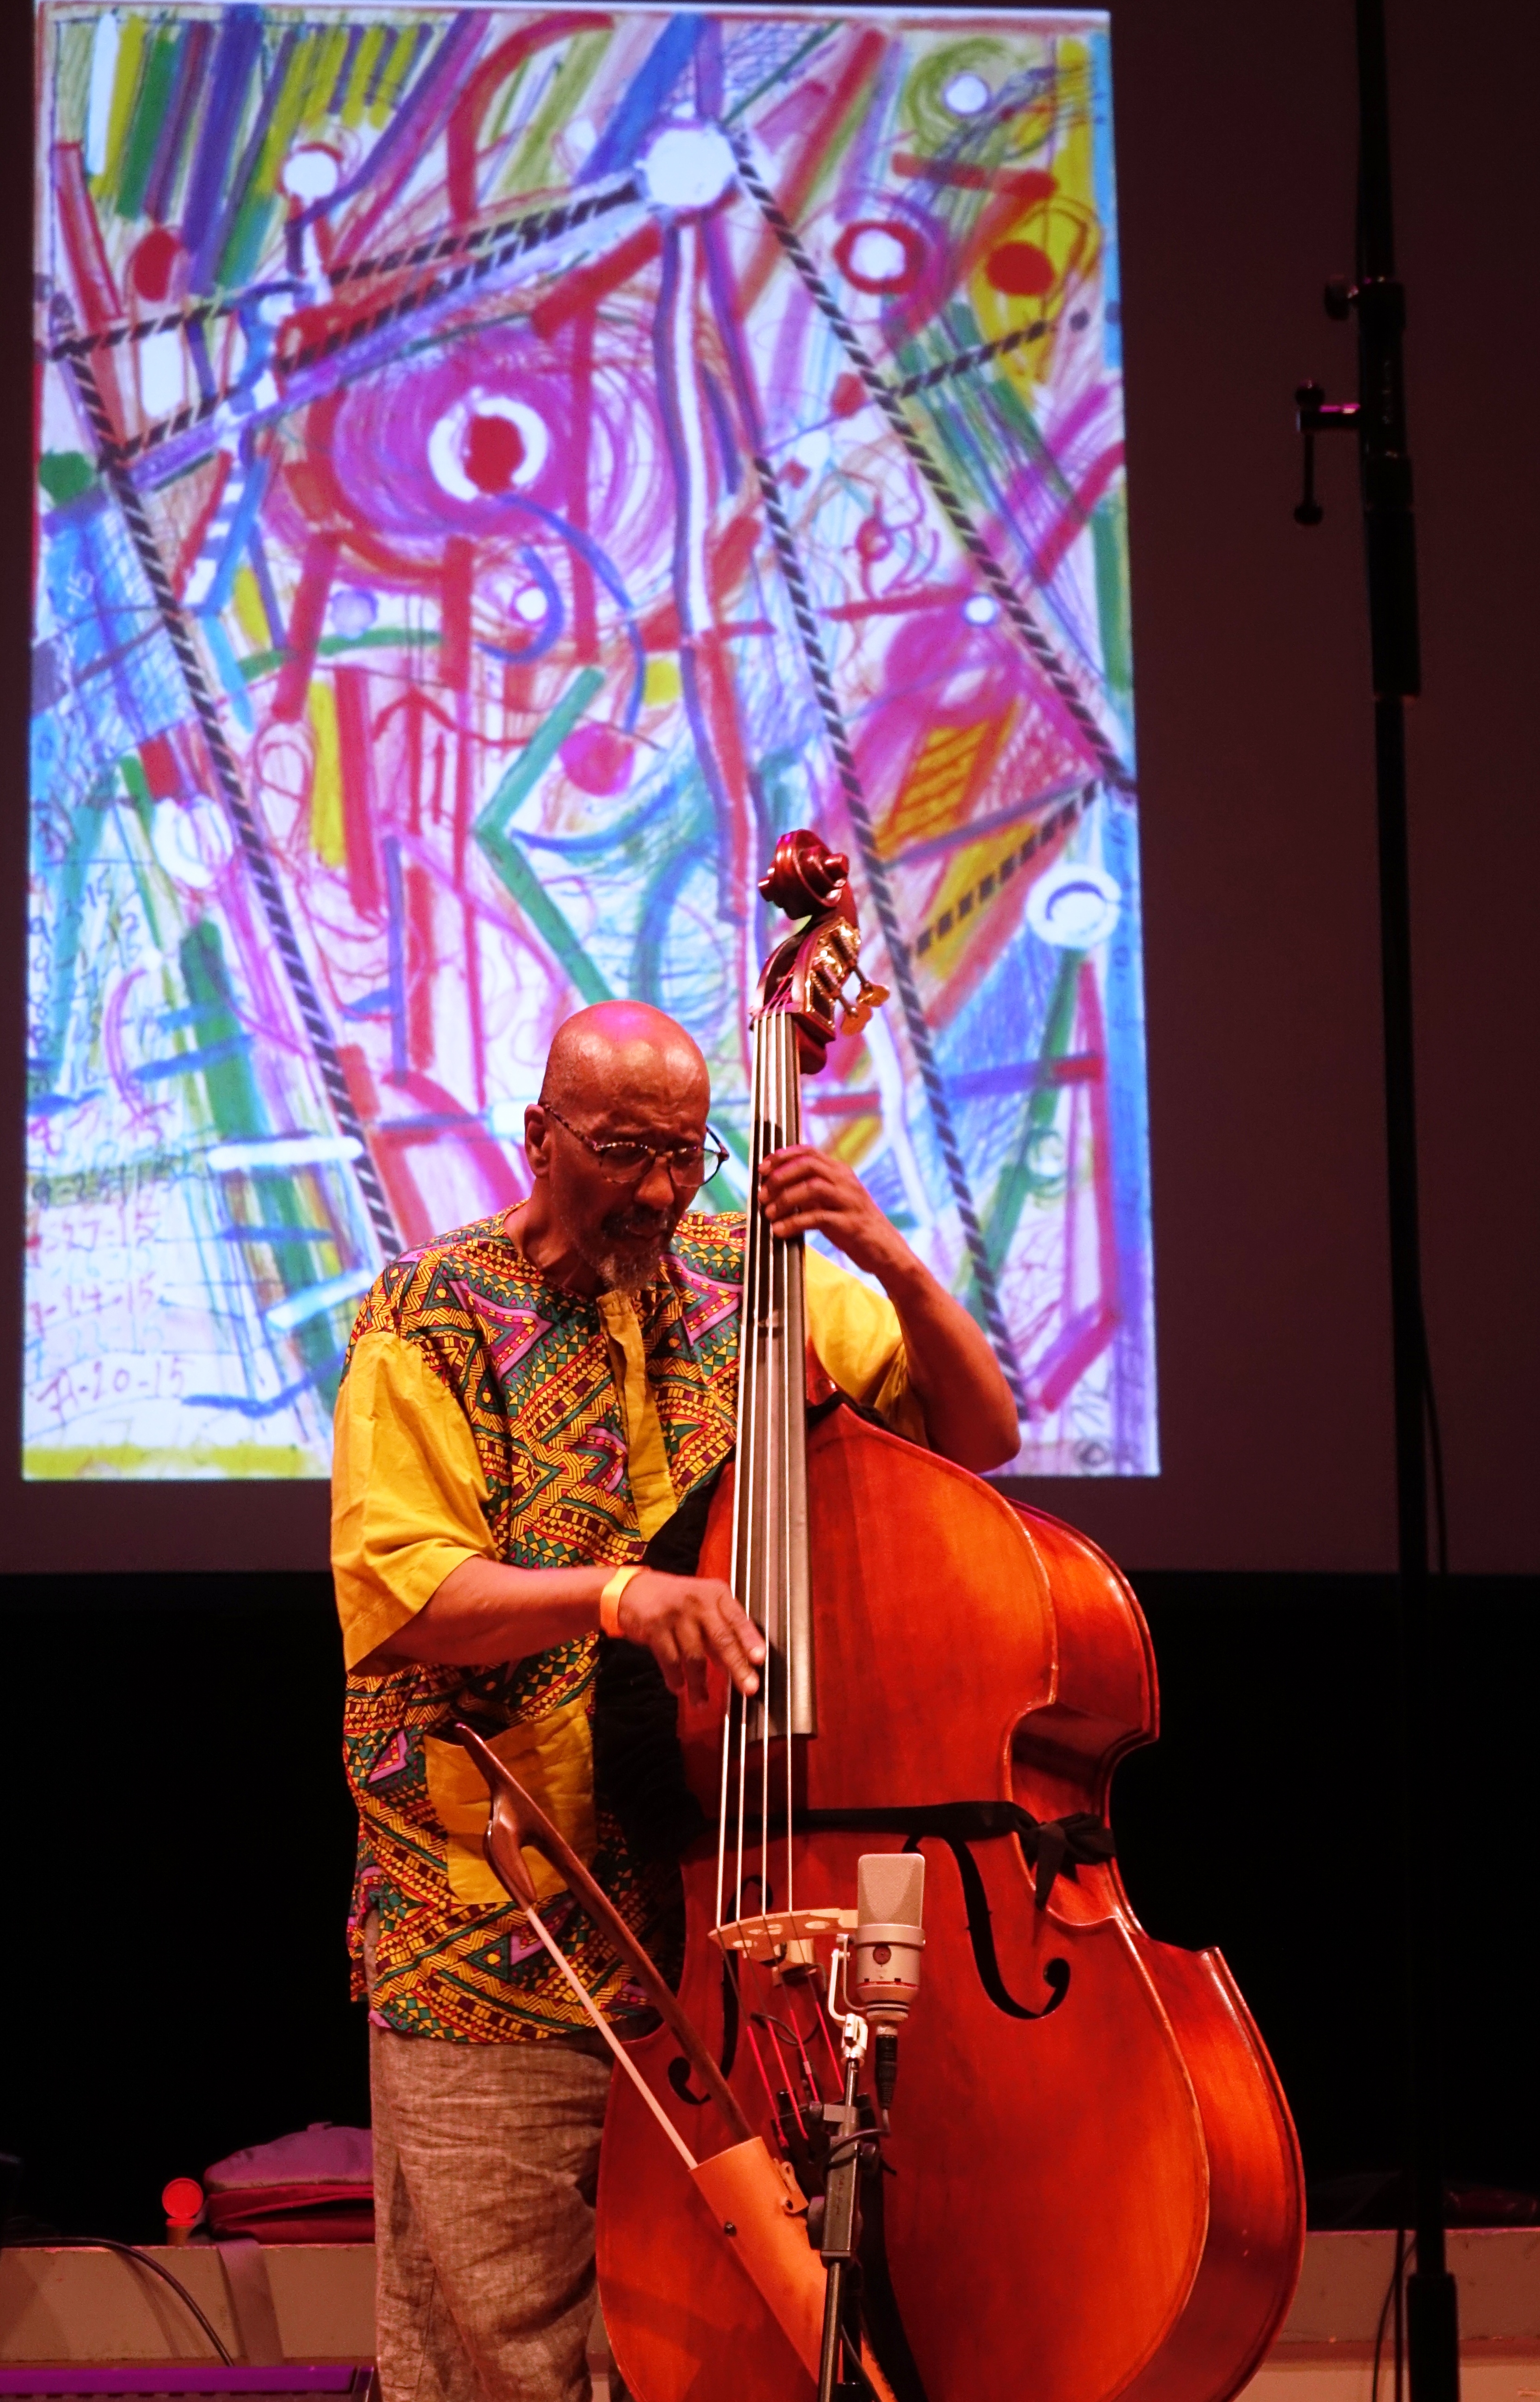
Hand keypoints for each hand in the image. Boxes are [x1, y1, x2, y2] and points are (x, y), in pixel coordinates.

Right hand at [615, 1568, 764, 1704]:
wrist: (634, 1590)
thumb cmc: (677, 1600)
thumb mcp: (704, 1605)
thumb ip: (722, 1630)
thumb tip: (742, 1662)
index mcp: (716, 1594)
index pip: (738, 1618)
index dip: (750, 1639)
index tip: (760, 1659)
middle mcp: (698, 1602)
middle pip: (721, 1639)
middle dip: (736, 1667)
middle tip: (748, 1688)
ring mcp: (676, 1614)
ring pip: (694, 1656)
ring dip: (699, 1684)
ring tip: (702, 1702)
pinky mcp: (655, 1628)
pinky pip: (670, 1660)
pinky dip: (675, 1678)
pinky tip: (679, 1688)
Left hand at [758, 1144, 903, 1278]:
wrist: (886, 1250)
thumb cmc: (853, 1227)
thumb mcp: (831, 1202)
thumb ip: (810, 1192)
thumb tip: (775, 1189)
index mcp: (840, 1172)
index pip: (808, 1152)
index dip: (782, 1156)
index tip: (762, 1169)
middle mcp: (845, 1181)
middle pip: (808, 1165)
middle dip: (780, 1177)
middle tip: (762, 1194)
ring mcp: (850, 1201)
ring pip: (812, 1187)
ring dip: (785, 1199)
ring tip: (769, 1214)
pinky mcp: (851, 1223)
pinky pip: (818, 1217)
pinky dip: (794, 1222)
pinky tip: (780, 1231)